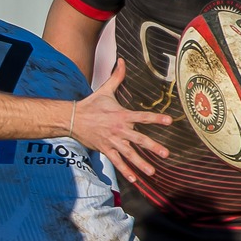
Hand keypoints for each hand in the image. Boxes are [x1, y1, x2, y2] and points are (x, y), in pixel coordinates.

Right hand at [69, 61, 171, 177]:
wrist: (72, 119)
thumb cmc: (91, 105)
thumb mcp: (105, 90)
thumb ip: (117, 77)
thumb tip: (122, 60)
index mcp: (121, 115)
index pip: (142, 117)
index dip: (156, 118)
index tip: (169, 121)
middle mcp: (119, 130)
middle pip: (138, 139)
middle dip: (152, 147)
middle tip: (166, 153)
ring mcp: (112, 141)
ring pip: (129, 154)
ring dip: (141, 163)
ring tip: (153, 171)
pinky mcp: (105, 149)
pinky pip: (116, 162)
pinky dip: (125, 171)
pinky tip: (135, 179)